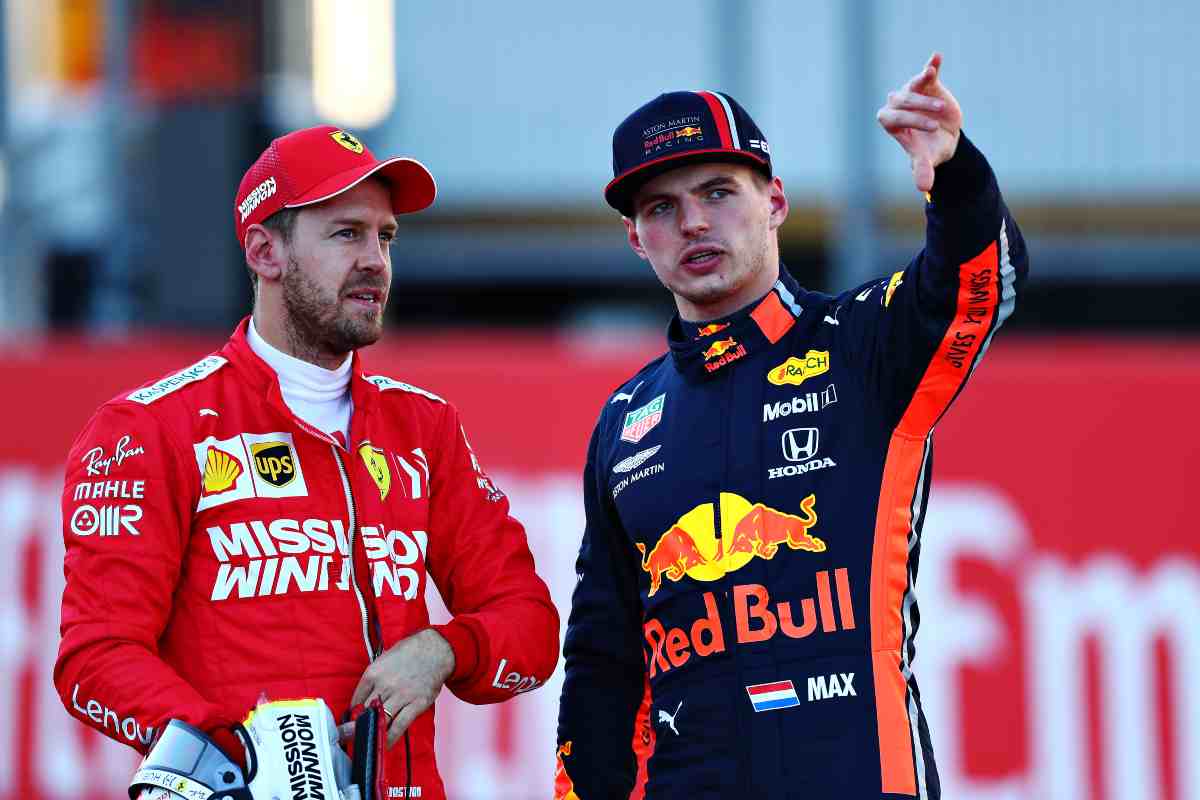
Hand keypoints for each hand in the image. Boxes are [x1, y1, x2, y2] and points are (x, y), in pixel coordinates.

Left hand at [347, 629, 454, 746]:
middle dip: (358, 727)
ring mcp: (401, 696)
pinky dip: (390, 738)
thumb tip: (362, 699)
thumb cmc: (409, 653)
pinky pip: (399, 726)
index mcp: (373, 673)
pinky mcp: (416, 704)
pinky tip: (385, 745)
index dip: (352, 714)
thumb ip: (373, 678)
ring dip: (373, 734)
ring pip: (381, 721)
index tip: (351, 722)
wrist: (436, 650)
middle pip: (365, 713)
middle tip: (354, 738)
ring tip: (369, 744)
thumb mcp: (384, 659)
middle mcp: (385, 685)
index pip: (355, 700)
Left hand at [877, 52, 962, 192]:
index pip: (892, 118)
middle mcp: (896, 104)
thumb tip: (924, 188)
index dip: (910, 121)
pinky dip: (931, 65)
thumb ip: (922, 169)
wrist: (944, 137)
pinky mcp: (927, 82)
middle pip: (902, 101)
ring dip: (926, 90)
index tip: (932, 129)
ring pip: (913, 86)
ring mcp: (911, 91)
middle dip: (920, 109)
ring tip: (941, 100)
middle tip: (938, 120)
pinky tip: (936, 57)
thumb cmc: (930, 149)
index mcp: (891, 122)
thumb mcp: (927, 159)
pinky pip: (926, 73)